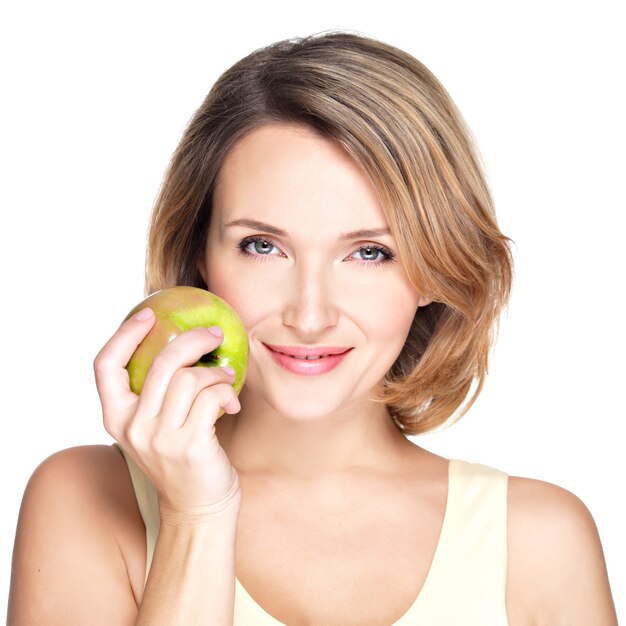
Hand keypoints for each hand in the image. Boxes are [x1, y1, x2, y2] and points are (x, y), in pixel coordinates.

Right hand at [94, 307, 241, 523]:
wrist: (198, 507)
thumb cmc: (181, 457)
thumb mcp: (156, 427)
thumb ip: (156, 394)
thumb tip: (181, 343)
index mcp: (116, 418)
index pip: (105, 366)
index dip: (124, 334)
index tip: (148, 314)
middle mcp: (133, 427)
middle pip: (160, 363)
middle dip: (192, 340)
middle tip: (213, 334)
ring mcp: (159, 438)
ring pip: (189, 378)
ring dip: (216, 373)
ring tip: (225, 381)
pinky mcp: (189, 445)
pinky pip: (211, 397)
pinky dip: (226, 392)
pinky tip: (232, 404)